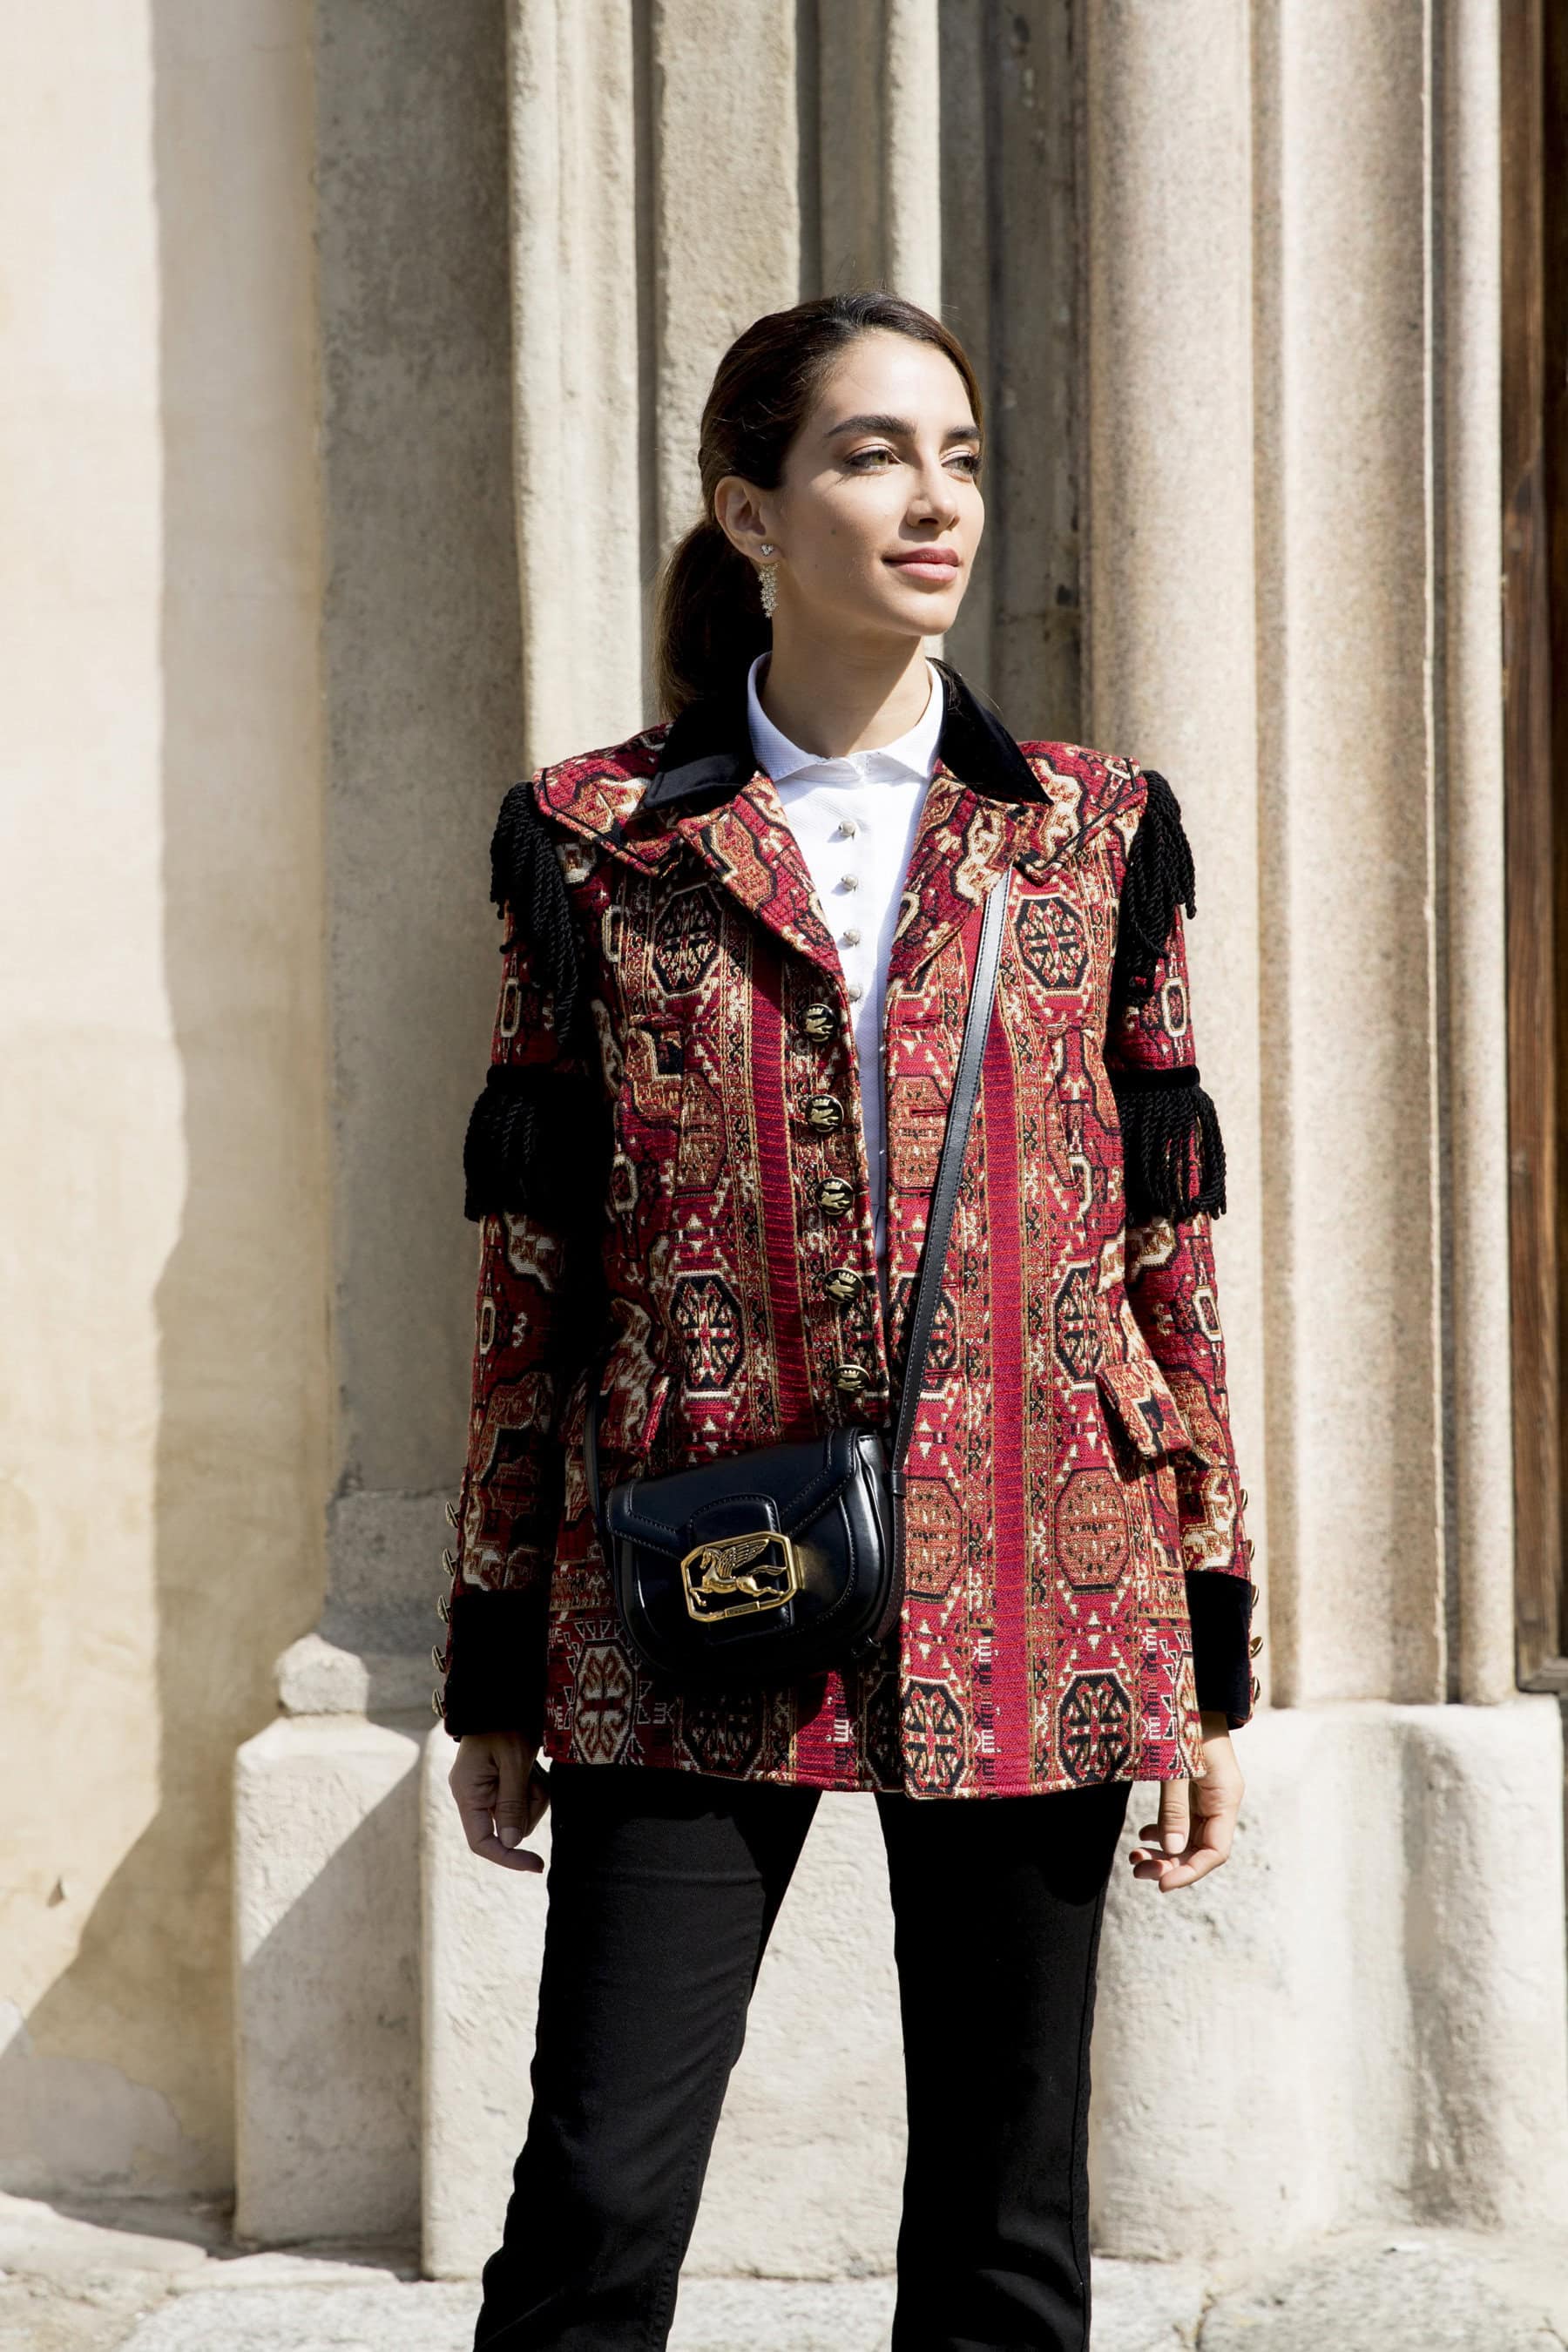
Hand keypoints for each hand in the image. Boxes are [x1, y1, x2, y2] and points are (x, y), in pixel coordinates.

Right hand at [448, 1732, 549, 1872]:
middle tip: (535, 1778)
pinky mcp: (503, 1781)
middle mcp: (475, 1795)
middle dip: (530, 1807)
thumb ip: (512, 1803)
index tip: (537, 1865)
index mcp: (468, 1793)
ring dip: (536, 1794)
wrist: (504, 1694)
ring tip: (533, 1766)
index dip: (508, 1858)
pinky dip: (536, 1786)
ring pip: (522, 1813)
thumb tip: (511, 1843)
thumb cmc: (505, 1723)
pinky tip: (533, 1765)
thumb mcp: (513, 1761)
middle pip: (510, 1826)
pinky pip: (525, 1797)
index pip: (482, 1842)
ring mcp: (489, 1788)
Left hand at [1127, 1711, 1242, 1890]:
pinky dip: (1164, 1830)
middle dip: (1170, 1864)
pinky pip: (1183, 1819)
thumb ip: (1174, 1808)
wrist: (1190, 1686)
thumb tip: (1170, 1851)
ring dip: (1165, 1850)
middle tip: (1136, 1869)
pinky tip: (1144, 1832)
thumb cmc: (1182, 1720)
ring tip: (1135, 1855)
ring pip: (1189, 1836)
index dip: (1189, 1872)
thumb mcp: (1176, 1765)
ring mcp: (1209, 1793)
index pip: (1215, 1852)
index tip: (1160, 1883)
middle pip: (1201, 1848)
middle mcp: (1221, 1800)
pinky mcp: (1195, 1785)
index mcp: (1225, 1797)